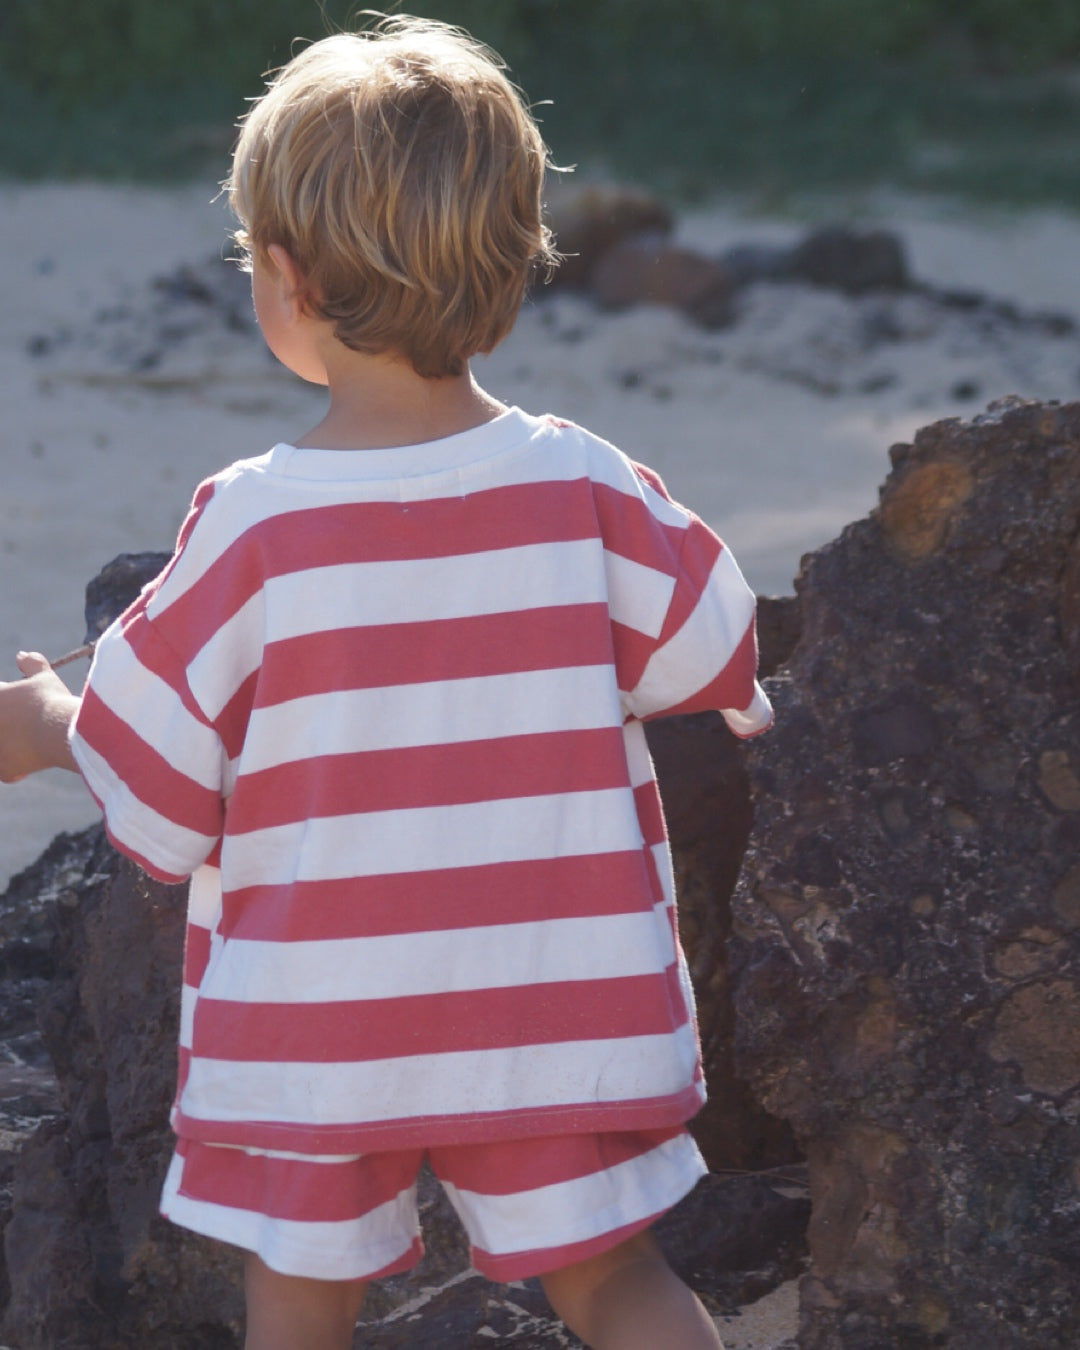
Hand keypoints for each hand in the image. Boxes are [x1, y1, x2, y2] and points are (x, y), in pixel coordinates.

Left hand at [0, 651, 80, 781]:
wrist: (60, 731)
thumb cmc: (51, 701)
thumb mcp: (44, 677)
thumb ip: (32, 664)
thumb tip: (22, 655)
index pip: (0, 696)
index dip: (8, 699)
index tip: (20, 705)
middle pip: (1, 724)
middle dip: (9, 723)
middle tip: (26, 723)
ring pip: (2, 746)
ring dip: (10, 744)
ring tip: (29, 740)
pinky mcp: (3, 770)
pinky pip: (6, 771)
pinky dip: (17, 768)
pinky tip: (30, 763)